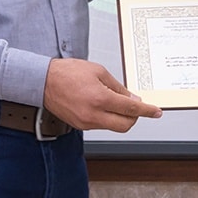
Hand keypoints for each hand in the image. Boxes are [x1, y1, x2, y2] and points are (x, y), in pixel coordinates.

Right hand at [42, 58, 161, 132]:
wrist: (43, 81)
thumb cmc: (67, 73)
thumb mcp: (98, 71)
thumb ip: (117, 87)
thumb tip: (131, 98)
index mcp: (100, 98)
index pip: (131, 109)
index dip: (147, 111)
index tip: (155, 112)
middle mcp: (93, 114)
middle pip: (125, 125)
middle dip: (134, 117)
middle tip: (135, 107)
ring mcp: (86, 123)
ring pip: (113, 126)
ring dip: (119, 117)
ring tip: (113, 101)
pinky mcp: (80, 126)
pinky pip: (101, 125)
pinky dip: (107, 117)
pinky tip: (102, 106)